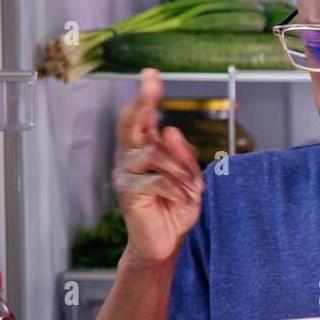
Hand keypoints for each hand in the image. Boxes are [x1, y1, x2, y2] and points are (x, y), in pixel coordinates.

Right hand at [112, 67, 204, 267]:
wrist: (165, 244)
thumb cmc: (175, 211)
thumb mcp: (188, 180)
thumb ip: (182, 156)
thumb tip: (170, 129)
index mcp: (144, 150)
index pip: (141, 117)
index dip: (146, 95)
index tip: (152, 74)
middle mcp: (130, 157)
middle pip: (131, 122)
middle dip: (143, 100)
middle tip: (151, 83)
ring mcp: (126, 174)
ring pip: (153, 153)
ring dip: (180, 169)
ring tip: (193, 189)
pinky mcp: (128, 193)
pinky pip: (156, 181)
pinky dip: (177, 189)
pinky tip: (186, 200)